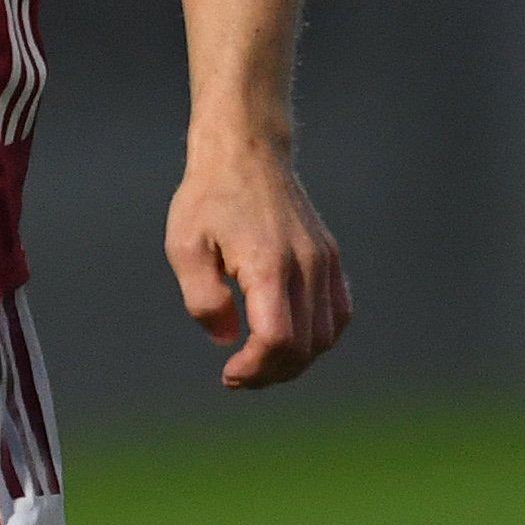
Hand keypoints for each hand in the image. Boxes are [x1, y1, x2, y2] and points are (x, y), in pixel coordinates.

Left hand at [165, 133, 350, 388]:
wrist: (244, 149)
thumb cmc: (208, 196)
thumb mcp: (185, 245)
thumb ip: (202, 299)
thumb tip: (228, 340)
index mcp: (268, 264)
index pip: (278, 340)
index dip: (255, 369)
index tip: (229, 374)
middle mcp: (305, 265)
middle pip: (304, 347)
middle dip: (271, 372)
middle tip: (240, 375)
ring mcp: (323, 260)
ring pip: (326, 336)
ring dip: (297, 360)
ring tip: (262, 360)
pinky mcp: (330, 255)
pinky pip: (339, 312)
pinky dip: (320, 337)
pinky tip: (292, 338)